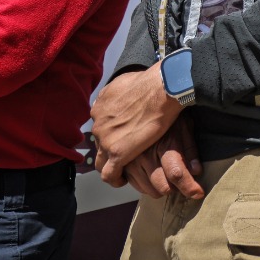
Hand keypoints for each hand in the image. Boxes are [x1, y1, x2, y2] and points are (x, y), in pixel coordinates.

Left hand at [90, 66, 183, 187]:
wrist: (161, 89)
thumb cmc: (151, 81)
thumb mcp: (126, 79)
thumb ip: (118, 90)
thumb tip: (123, 92)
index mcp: (100, 106)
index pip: (101, 124)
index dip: (112, 131)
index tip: (123, 134)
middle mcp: (98, 123)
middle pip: (100, 141)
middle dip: (111, 146)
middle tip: (128, 149)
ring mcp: (105, 139)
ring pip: (101, 159)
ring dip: (111, 163)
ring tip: (124, 168)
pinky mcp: (117, 153)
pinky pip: (109, 174)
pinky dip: (115, 178)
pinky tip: (123, 180)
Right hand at [121, 115, 204, 199]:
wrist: (142, 95)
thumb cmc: (167, 109)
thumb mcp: (184, 126)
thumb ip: (190, 149)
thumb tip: (196, 172)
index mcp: (164, 144)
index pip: (177, 174)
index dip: (190, 187)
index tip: (197, 193)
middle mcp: (145, 154)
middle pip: (161, 187)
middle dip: (173, 189)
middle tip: (177, 181)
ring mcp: (128, 157)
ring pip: (145, 188)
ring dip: (156, 186)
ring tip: (162, 175)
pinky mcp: (116, 157)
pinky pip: (126, 181)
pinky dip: (138, 181)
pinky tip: (145, 171)